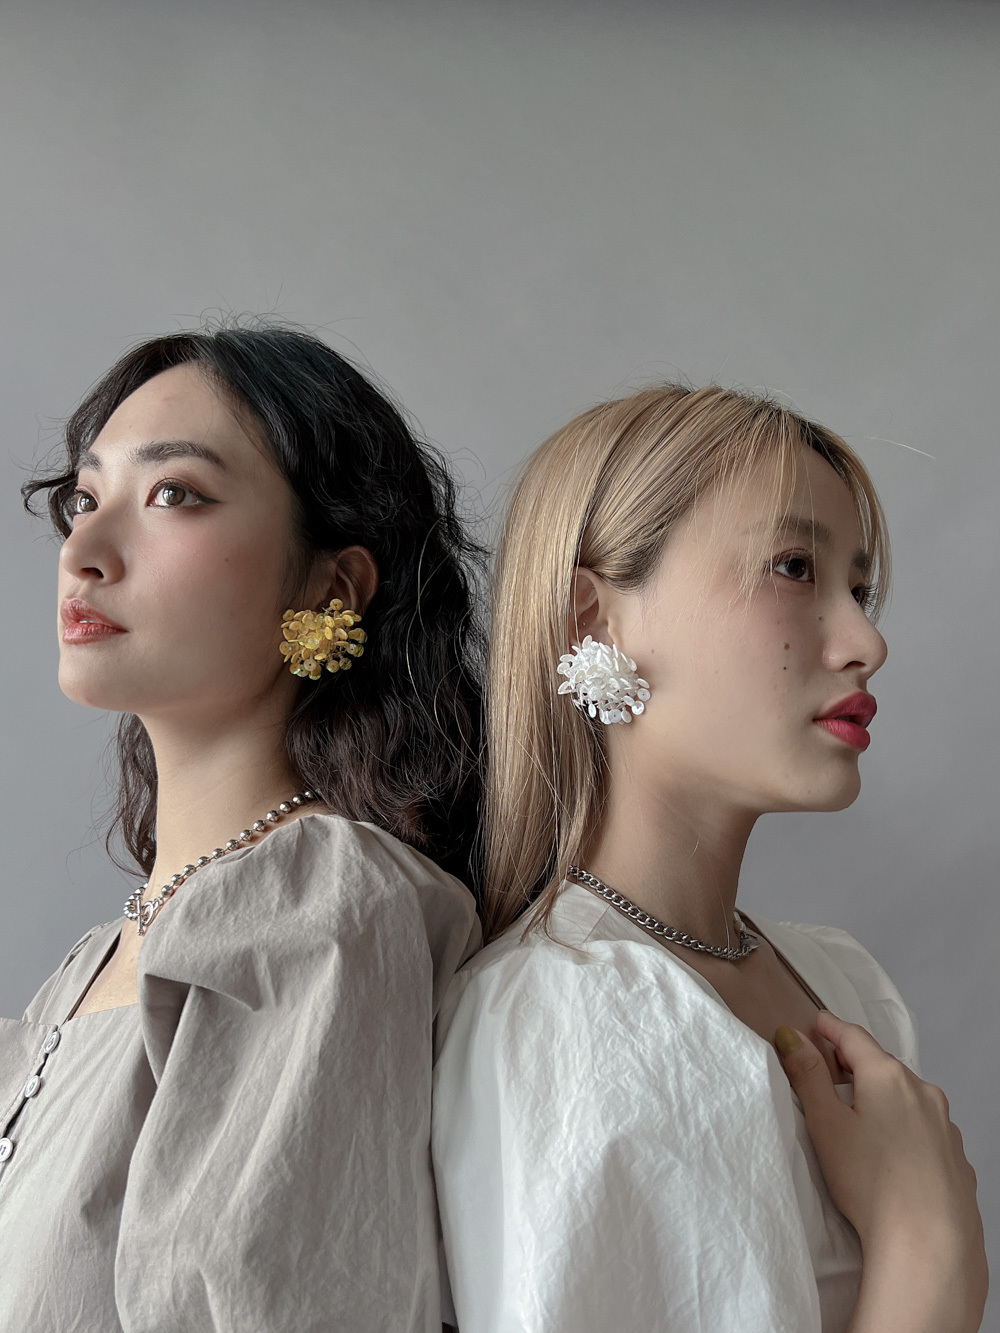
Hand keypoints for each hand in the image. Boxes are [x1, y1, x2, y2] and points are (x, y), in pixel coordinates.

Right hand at [775, 1011, 987, 1329]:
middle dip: (855, 1065)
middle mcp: (924, 1093)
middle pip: (883, 1066)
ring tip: (860, 1117)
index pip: (854, 1037)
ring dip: (883, 1097)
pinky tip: (893, 1153)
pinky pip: (926, 1129)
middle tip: (829, 1073)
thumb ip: (808, 1076)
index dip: (830, 1029)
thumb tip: (792, 1037)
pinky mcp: (958, 1159)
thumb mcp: (826, 1124)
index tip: (816, 1024)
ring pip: (908, 1097)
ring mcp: (946, 1126)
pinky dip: (905, 1127)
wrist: (929, 1244)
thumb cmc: (870, 1182)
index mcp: (888, 1076)